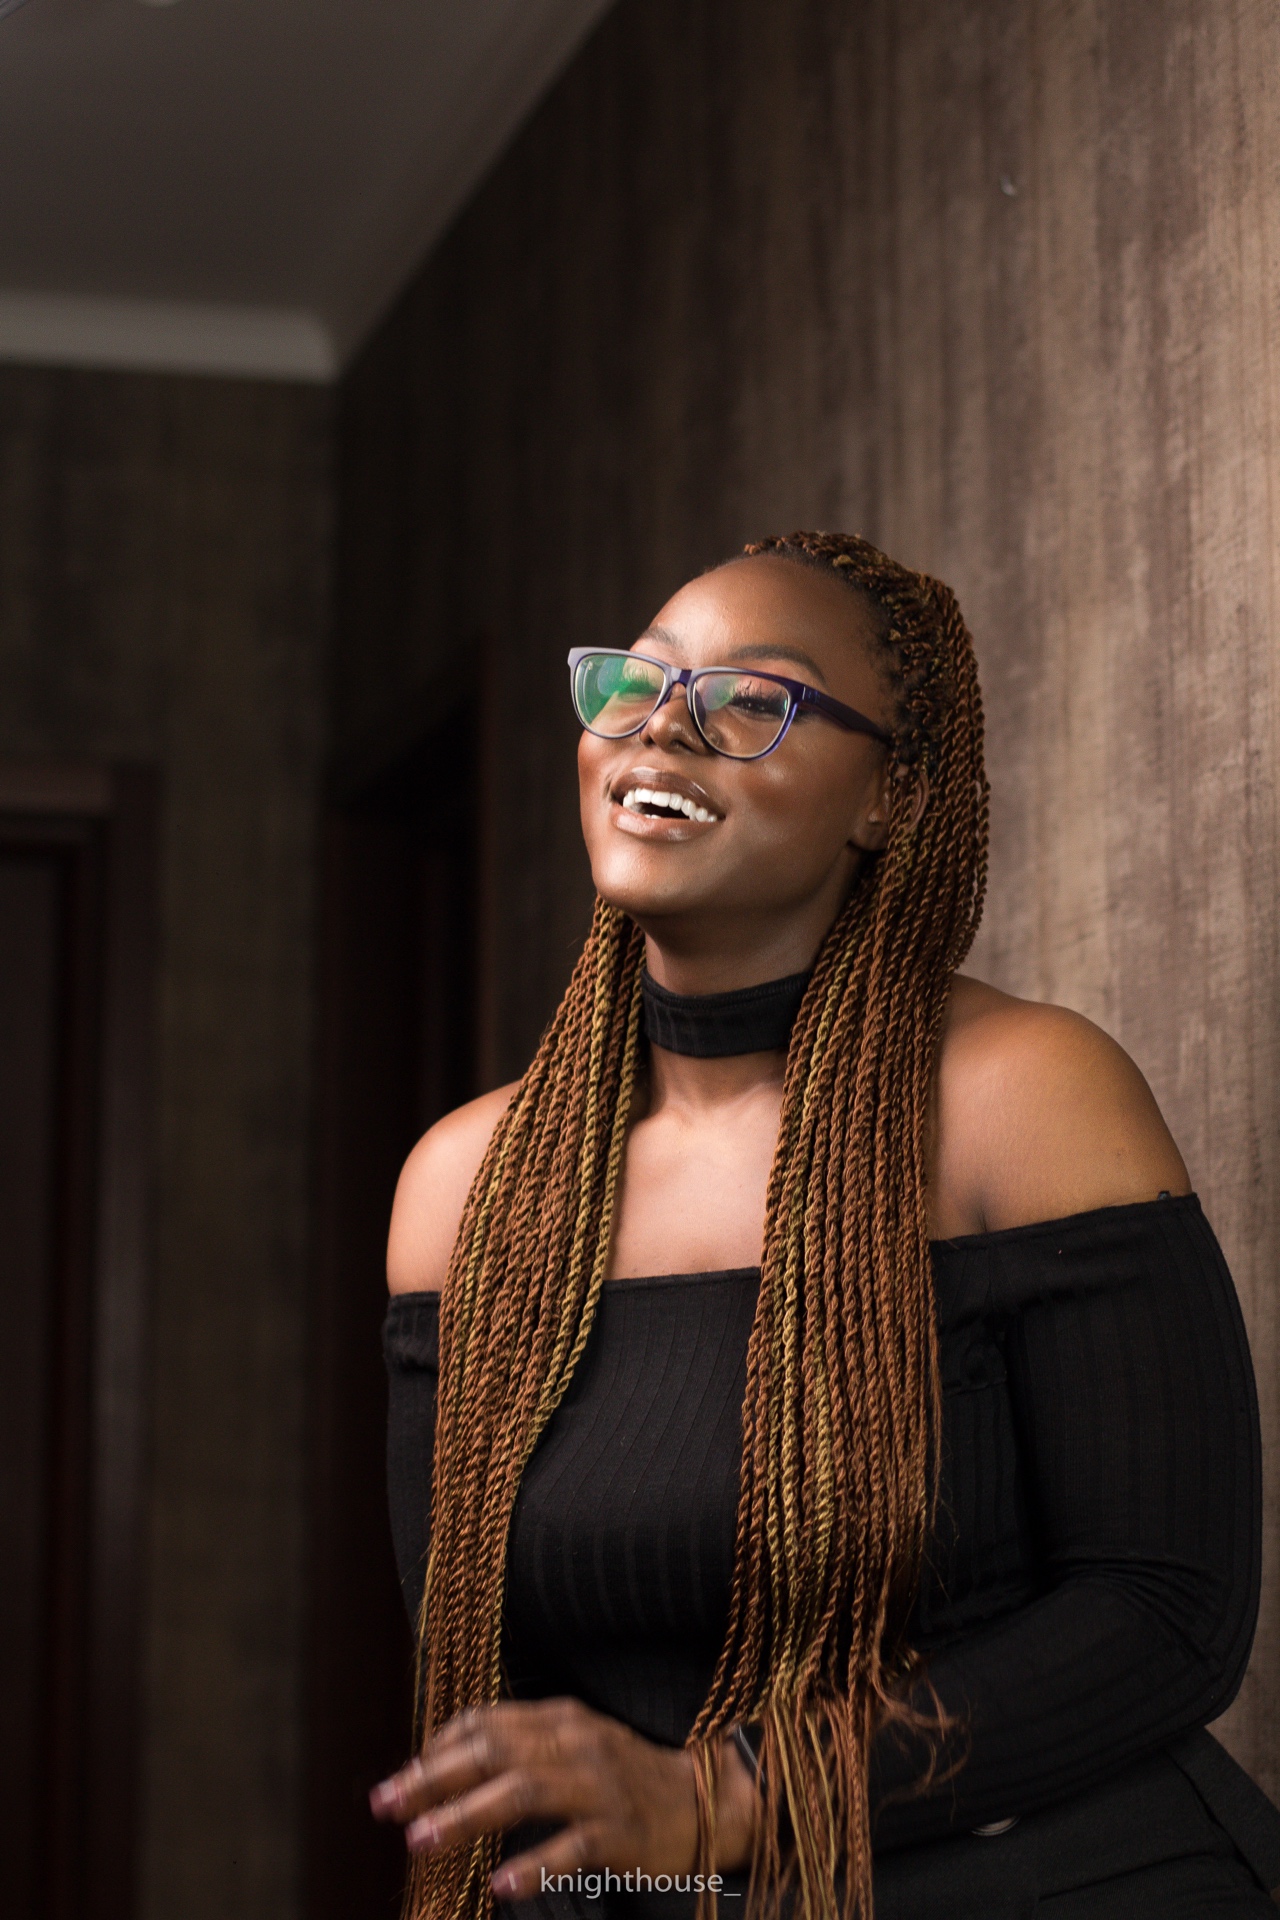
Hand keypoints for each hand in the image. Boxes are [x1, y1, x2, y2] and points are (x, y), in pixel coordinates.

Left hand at [369, 1698, 758, 1900]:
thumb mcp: (573, 1746)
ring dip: (467, 1814)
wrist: (705, 1800)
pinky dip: (533, 1865)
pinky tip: (499, 1885)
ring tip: (422, 1840)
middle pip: (493, 1751)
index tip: (398, 1782)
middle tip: (387, 1806)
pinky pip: (572, 1847)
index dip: (435, 1750)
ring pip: (523, 1791)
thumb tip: (443, 1762)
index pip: (485, 1723)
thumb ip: (519, 1747)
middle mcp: (576, 1743)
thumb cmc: (623, 1778)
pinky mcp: (621, 1832)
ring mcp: (599, 1786)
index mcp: (559, 1718)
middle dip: (433, 1779)